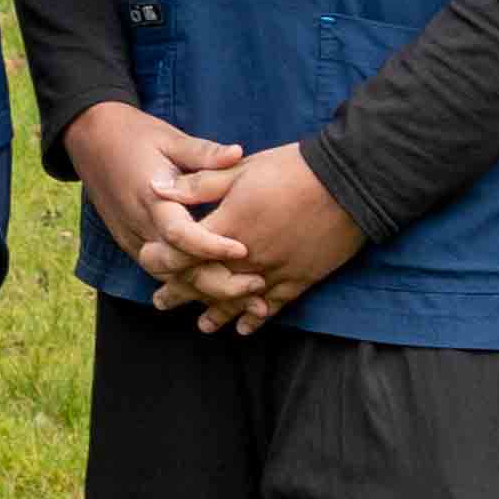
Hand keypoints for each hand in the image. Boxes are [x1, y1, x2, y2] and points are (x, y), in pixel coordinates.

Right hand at [57, 100, 238, 296]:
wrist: (89, 139)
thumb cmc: (134, 135)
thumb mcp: (169, 137)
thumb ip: (203, 152)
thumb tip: (238, 152)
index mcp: (149, 196)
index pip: (179, 233)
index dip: (211, 246)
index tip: (244, 249)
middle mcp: (138, 224)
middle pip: (176, 269)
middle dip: (217, 283)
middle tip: (258, 286)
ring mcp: (131, 238)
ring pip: (169, 278)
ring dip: (207, 291)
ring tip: (248, 297)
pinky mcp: (130, 244)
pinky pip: (162, 273)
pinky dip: (190, 283)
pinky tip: (221, 290)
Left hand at [159, 135, 366, 328]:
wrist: (350, 183)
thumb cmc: (292, 169)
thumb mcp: (240, 169)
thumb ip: (198, 185)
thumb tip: (156, 188)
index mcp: (228, 227)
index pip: (184, 252)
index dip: (163, 260)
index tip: (148, 262)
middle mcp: (247, 256)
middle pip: (205, 282)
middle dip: (181, 293)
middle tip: (161, 302)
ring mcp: (275, 271)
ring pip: (237, 300)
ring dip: (215, 314)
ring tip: (201, 325)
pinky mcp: (300, 278)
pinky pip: (273, 306)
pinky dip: (256, 319)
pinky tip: (244, 328)